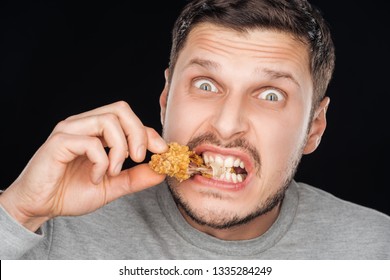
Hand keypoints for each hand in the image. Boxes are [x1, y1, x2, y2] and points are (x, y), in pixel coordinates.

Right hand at [0, 101, 167, 231]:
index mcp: (96, 131)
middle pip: (121, 109)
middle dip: (139, 133)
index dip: (149, 132)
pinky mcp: (59, 142)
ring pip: (108, 121)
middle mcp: (84, 124)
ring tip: (113, 172)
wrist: (41, 207)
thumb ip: (136, 177)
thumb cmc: (71, 193)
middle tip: (139, 158)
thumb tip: (161, 171)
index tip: (162, 151)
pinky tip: (96, 177)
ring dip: (120, 149)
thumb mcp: (112, 186)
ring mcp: (70, 130)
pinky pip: (91, 142)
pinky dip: (101, 162)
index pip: (129, 119)